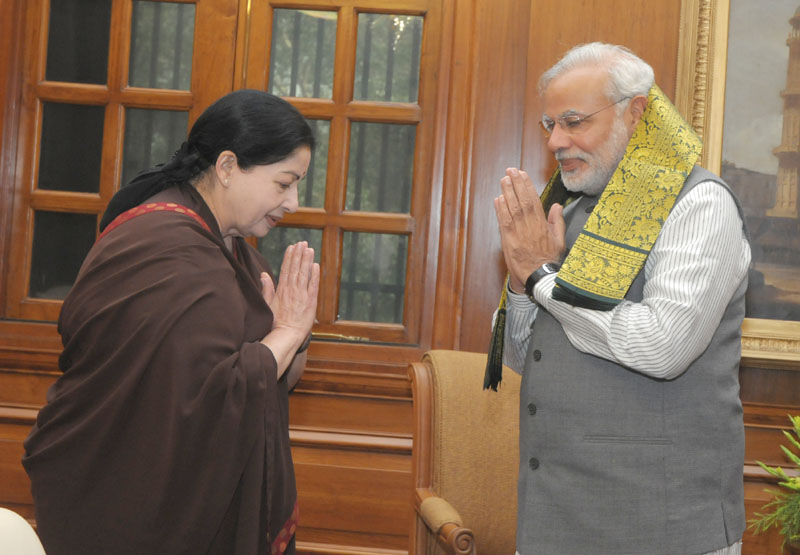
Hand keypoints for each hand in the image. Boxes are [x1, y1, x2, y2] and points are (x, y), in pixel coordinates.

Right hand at [261, 241, 319, 348]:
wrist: (286, 335)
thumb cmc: (276, 323)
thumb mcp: (267, 305)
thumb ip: (267, 289)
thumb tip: (263, 275)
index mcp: (281, 290)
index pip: (286, 269)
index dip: (289, 257)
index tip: (292, 247)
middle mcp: (292, 290)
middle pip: (296, 268)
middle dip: (299, 254)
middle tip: (302, 242)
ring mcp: (302, 295)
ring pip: (305, 274)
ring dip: (307, 260)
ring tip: (309, 249)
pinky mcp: (311, 302)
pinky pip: (314, 285)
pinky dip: (315, 274)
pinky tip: (316, 265)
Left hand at [494, 168, 565, 292]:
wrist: (538, 277)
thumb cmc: (549, 260)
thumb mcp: (560, 240)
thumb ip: (557, 222)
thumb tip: (557, 206)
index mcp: (542, 224)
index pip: (533, 200)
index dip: (527, 185)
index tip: (522, 174)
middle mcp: (529, 226)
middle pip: (521, 200)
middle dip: (515, 184)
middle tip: (510, 170)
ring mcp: (518, 232)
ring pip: (512, 208)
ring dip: (507, 192)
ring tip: (503, 180)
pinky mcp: (508, 240)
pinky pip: (503, 222)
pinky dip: (500, 209)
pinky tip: (498, 199)